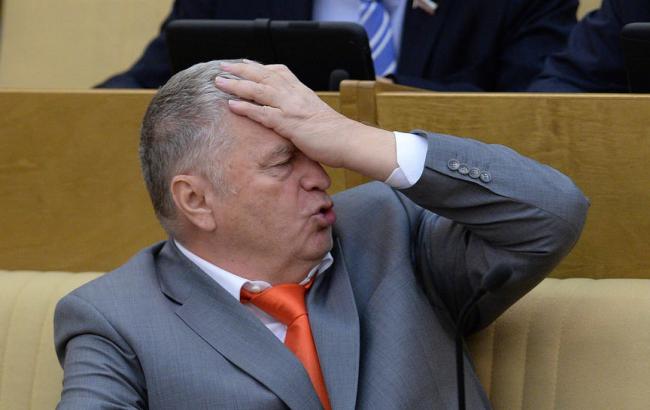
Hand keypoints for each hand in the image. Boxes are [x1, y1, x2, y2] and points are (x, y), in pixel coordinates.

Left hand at [214, 61, 396, 180]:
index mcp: (302, 92)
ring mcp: (291, 108)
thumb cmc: (336, 135)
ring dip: (237, 85)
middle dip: (242, 69)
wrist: (350, 141)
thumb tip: (294, 115)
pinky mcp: (289, 123)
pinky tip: (232, 104)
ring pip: (259, 90)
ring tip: (220, 81)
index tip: (244, 63)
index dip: (259, 66)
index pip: (278, 72)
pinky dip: (246, 107)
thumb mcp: (318, 115)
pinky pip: (263, 113)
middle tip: (224, 66)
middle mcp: (295, 95)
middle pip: (264, 75)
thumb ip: (303, 111)